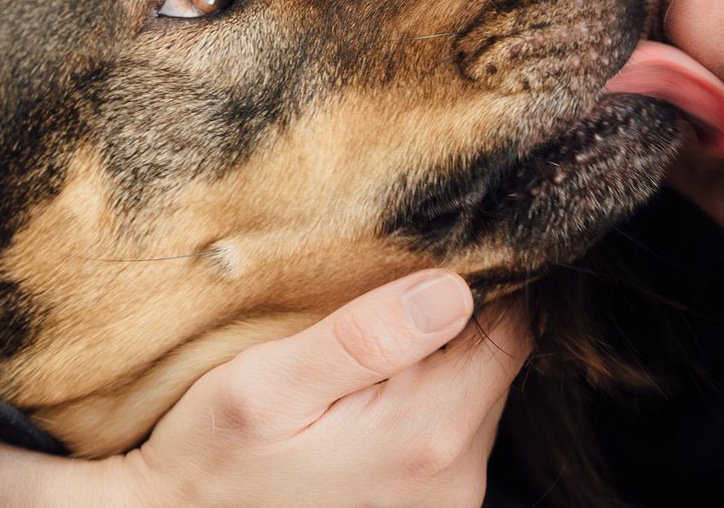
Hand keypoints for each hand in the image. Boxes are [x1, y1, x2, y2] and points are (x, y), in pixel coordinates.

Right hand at [0, 270, 530, 507]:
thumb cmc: (212, 458)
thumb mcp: (267, 386)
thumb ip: (364, 338)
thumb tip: (453, 290)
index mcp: (428, 433)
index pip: (511, 327)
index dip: (487, 274)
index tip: (442, 242)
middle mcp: (456, 471)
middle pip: (498, 355)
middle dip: (463, 307)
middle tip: (401, 272)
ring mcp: (446, 492)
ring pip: (479, 384)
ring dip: (444, 347)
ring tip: (382, 320)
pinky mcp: (427, 498)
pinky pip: (454, 419)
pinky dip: (429, 383)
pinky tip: (377, 371)